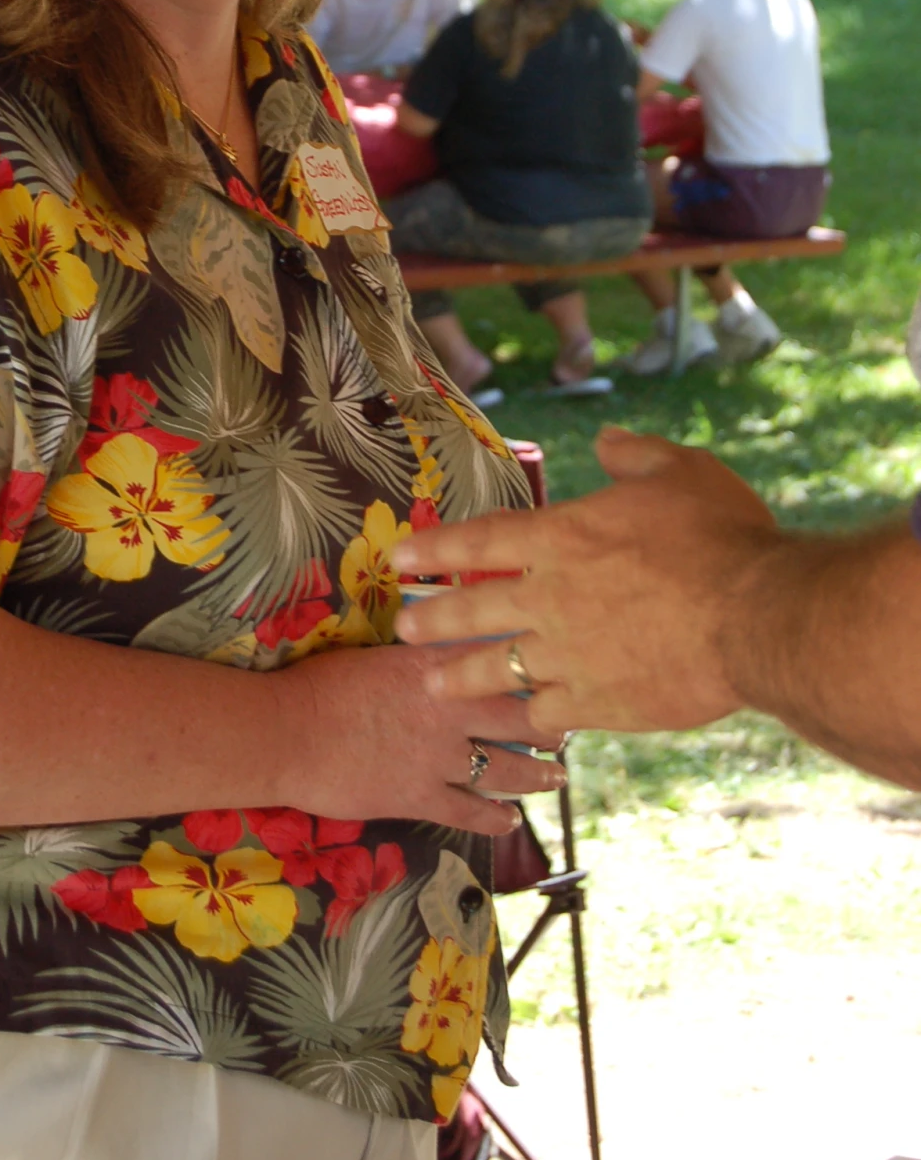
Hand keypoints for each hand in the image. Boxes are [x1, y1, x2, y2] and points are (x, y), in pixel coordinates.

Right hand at [279, 638, 565, 834]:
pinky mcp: (422, 796)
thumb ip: (415, 661)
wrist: (286, 731)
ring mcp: (439, 756)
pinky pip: (472, 811)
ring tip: (556, 776)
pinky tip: (510, 820)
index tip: (552, 675)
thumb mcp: (375, 656)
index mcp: (434, 664)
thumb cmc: (318, 685)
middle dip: (550, 724)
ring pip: (508, 767)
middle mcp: (449, 708)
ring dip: (538, 774)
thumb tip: (439, 659)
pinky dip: (496, 817)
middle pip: (520, 716)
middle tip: (567, 729)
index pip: (497, 662)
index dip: (531, 672)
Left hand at [390, 427, 780, 736]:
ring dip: (461, 675)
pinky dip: (531, 715)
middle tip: (403, 628)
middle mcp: (553, 598)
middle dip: (433, 620)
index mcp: (564, 538)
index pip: (482, 540)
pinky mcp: (601, 703)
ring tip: (434, 684)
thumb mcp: (681, 472)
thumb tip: (607, 440)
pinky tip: (521, 719)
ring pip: (498, 668)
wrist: (758, 618)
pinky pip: (548, 712)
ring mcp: (572, 655)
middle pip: (474, 610)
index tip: (401, 558)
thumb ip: (635, 456)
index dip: (437, 548)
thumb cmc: (722, 537)